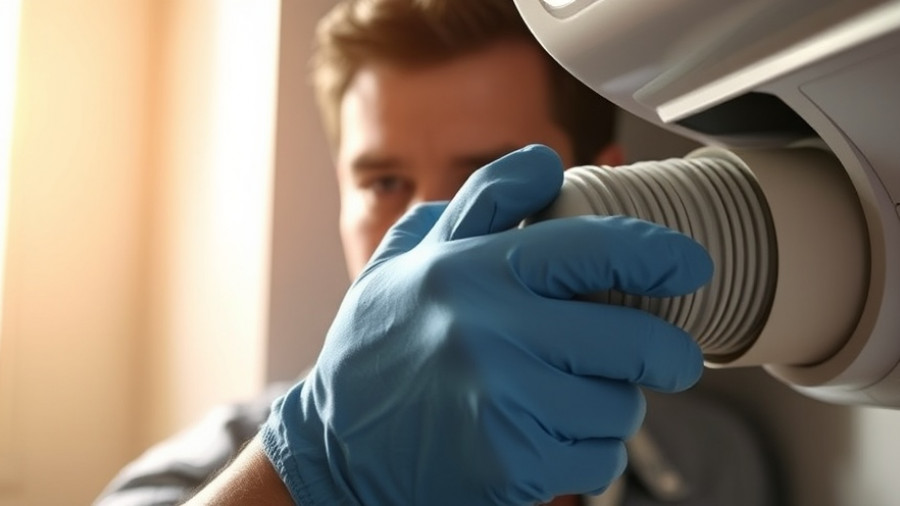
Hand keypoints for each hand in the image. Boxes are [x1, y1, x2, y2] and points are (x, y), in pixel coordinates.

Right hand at [261, 145, 712, 504]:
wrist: (336, 449)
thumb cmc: (378, 350)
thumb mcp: (403, 263)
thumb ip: (473, 209)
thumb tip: (541, 164)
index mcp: (469, 269)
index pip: (588, 246)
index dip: (655, 253)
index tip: (691, 264)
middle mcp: (488, 330)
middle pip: (630, 338)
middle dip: (667, 351)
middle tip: (669, 356)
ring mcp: (500, 400)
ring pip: (620, 405)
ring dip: (612, 405)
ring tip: (568, 400)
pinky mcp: (509, 462)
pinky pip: (597, 459)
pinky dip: (589, 452)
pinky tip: (548, 438)